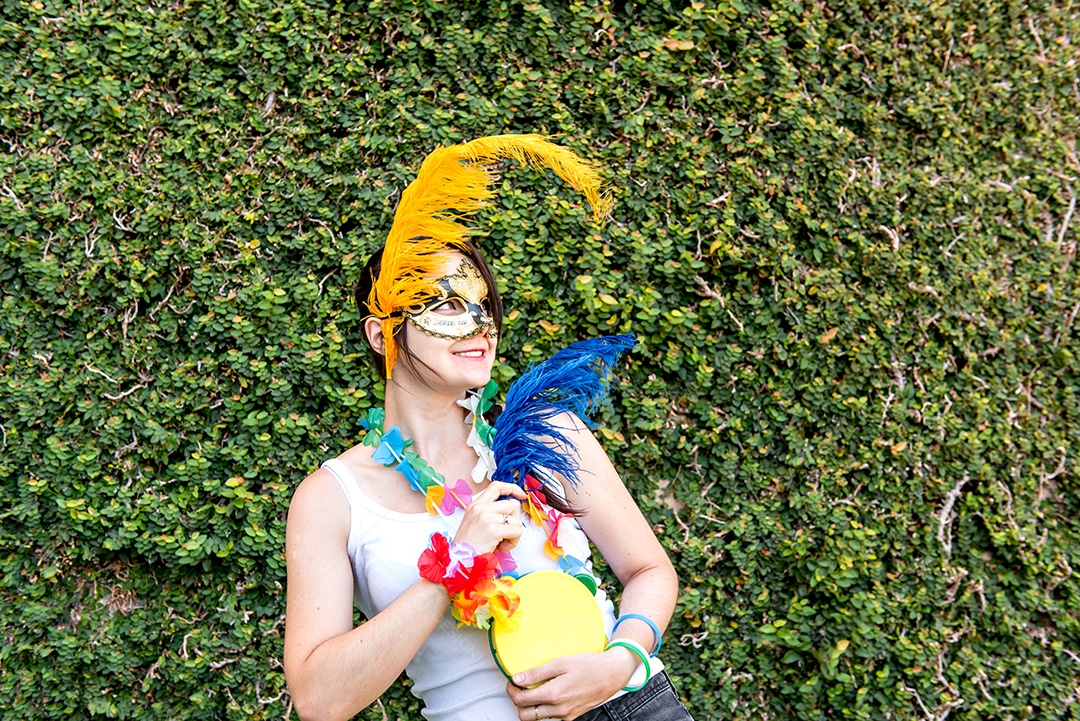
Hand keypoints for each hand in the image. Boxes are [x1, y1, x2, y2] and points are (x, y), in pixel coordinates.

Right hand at [453, 481, 527, 554]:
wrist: (458, 561)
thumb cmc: (467, 547)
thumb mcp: (474, 523)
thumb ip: (490, 513)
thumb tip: (511, 511)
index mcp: (475, 505)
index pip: (496, 486)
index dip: (512, 488)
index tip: (521, 495)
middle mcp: (480, 508)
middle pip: (512, 504)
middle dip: (514, 520)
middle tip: (504, 533)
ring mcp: (487, 517)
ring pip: (517, 520)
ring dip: (513, 534)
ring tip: (500, 542)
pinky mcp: (494, 529)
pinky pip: (517, 531)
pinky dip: (513, 542)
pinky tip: (501, 547)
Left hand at [505, 649, 637, 720]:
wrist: (612, 674)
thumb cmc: (589, 665)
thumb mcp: (561, 662)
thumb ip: (537, 673)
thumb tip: (517, 679)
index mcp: (554, 694)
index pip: (521, 700)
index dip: (512, 690)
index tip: (513, 681)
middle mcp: (559, 709)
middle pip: (525, 715)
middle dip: (518, 702)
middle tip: (520, 688)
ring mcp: (566, 715)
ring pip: (538, 718)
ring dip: (531, 706)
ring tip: (535, 689)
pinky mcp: (572, 717)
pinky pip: (551, 717)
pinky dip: (545, 708)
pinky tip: (550, 694)